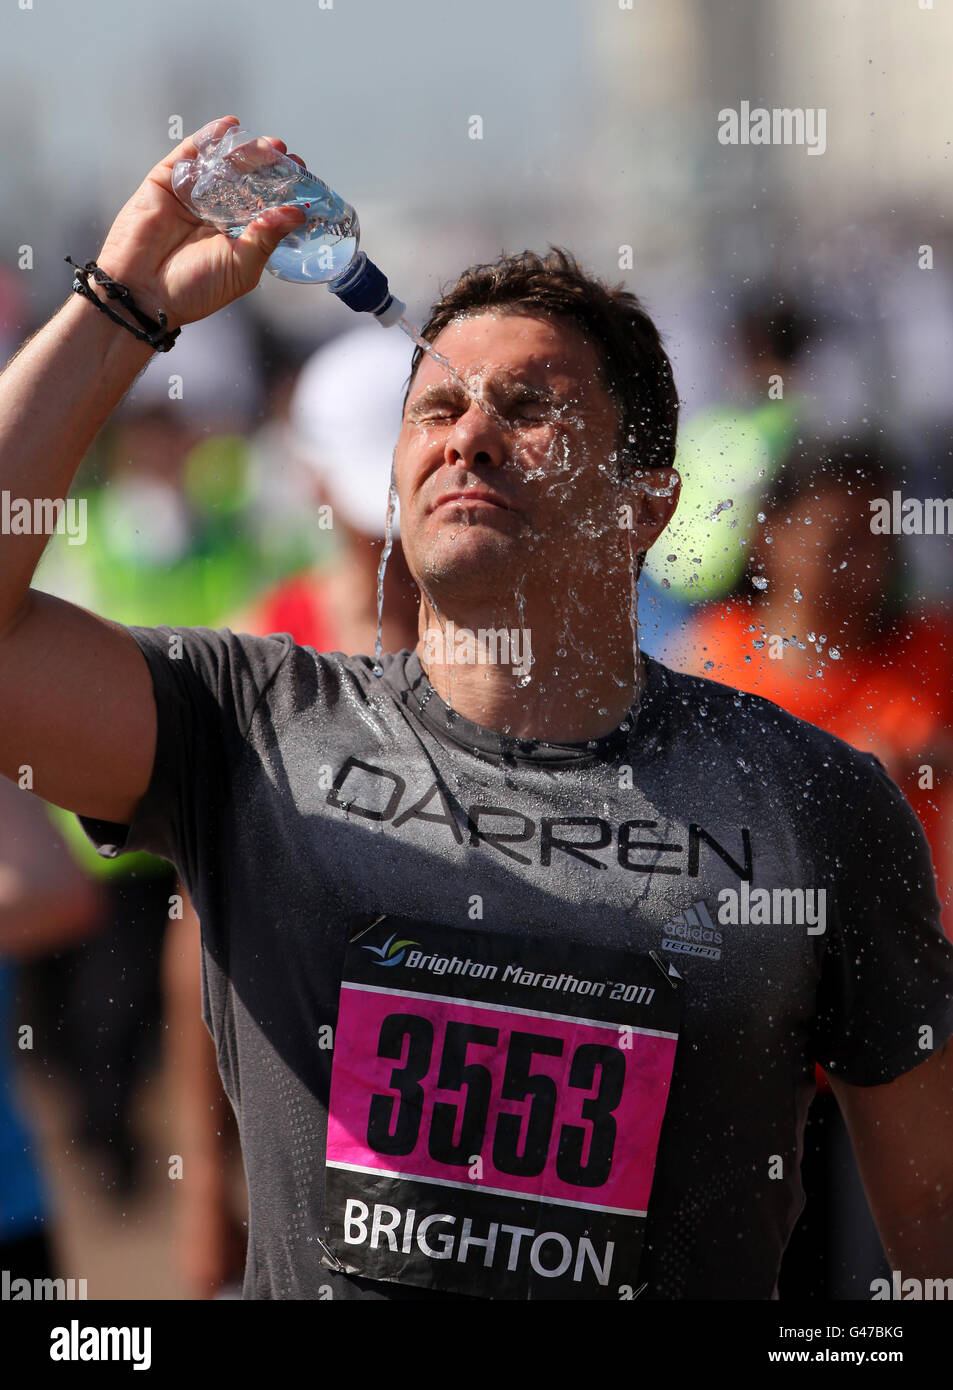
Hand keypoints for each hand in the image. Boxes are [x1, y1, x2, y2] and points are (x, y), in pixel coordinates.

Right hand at [95, 116, 307, 331]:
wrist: (142, 292)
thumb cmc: (194, 290)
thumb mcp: (240, 267)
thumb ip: (266, 238)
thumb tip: (298, 213)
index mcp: (236, 236)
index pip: (265, 207)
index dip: (283, 192)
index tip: (303, 180)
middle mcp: (215, 213)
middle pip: (247, 181)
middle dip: (268, 167)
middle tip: (287, 157)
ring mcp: (191, 195)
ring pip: (222, 165)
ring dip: (246, 151)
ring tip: (268, 145)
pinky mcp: (166, 181)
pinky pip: (191, 153)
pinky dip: (210, 137)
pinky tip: (230, 126)